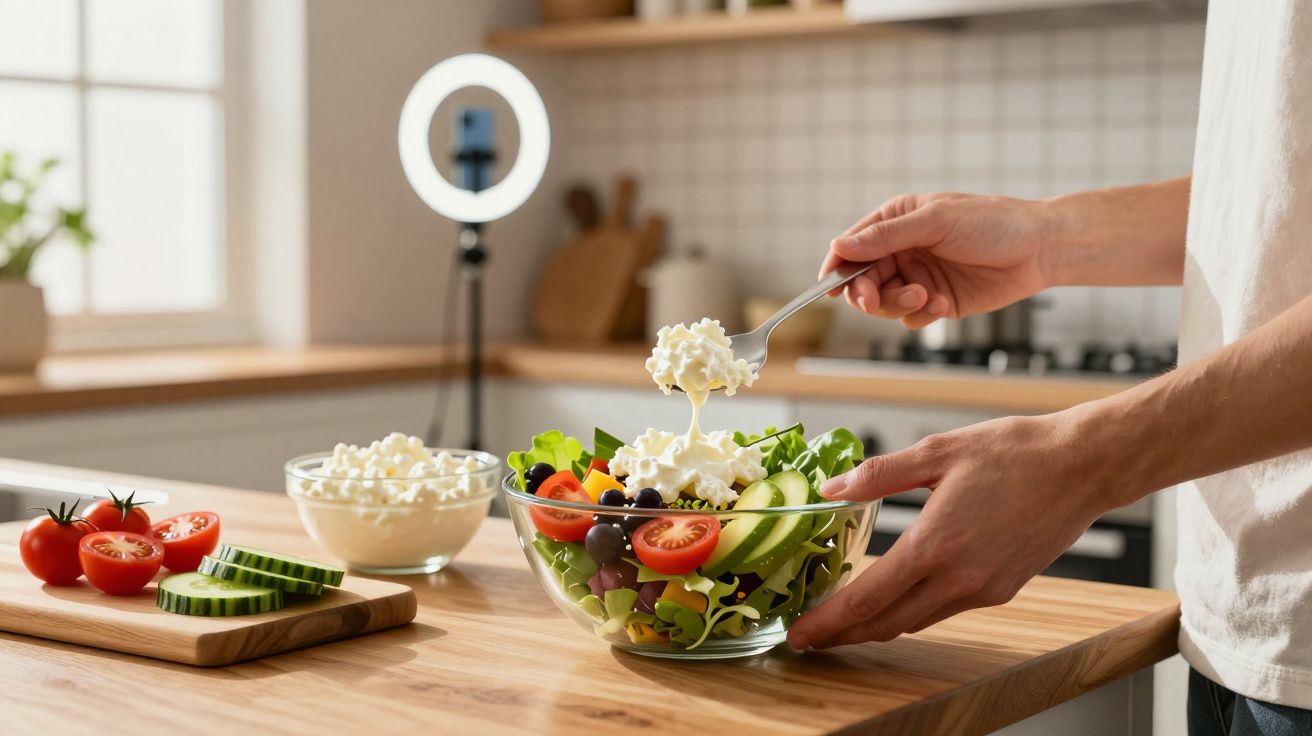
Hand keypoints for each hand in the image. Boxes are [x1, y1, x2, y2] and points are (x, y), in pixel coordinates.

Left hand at [787, 412, 1125, 649]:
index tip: (799, 633)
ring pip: (916, 621)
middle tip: (809, 637)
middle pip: (886, 623)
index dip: (828, 621)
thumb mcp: (936, 451)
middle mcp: (959, 578)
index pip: (867, 599)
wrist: (1081, 466)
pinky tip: (898, 598)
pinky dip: (913, 611)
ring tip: (843, 622)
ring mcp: (983, 589)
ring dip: (877, 626)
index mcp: (935, 545)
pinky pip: (945, 610)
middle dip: (843, 634)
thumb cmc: (1015, 453)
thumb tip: (833, 487)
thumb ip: (879, 474)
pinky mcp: (1002, 589)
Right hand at [819, 192, 1054, 327]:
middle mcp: (902, 250)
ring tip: (927, 296)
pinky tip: (946, 302)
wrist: (1039, 249)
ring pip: (884, 303)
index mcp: (895, 222)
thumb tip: (839, 246)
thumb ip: (886, 236)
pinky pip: (911, 318)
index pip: (852, 247)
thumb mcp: (935, 222)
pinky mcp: (936, 302)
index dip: (837, 268)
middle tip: (873, 300)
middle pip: (863, 281)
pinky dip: (923, 314)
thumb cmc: (992, 222)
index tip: (830, 287)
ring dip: (899, 304)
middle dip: (867, 293)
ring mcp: (917, 277)